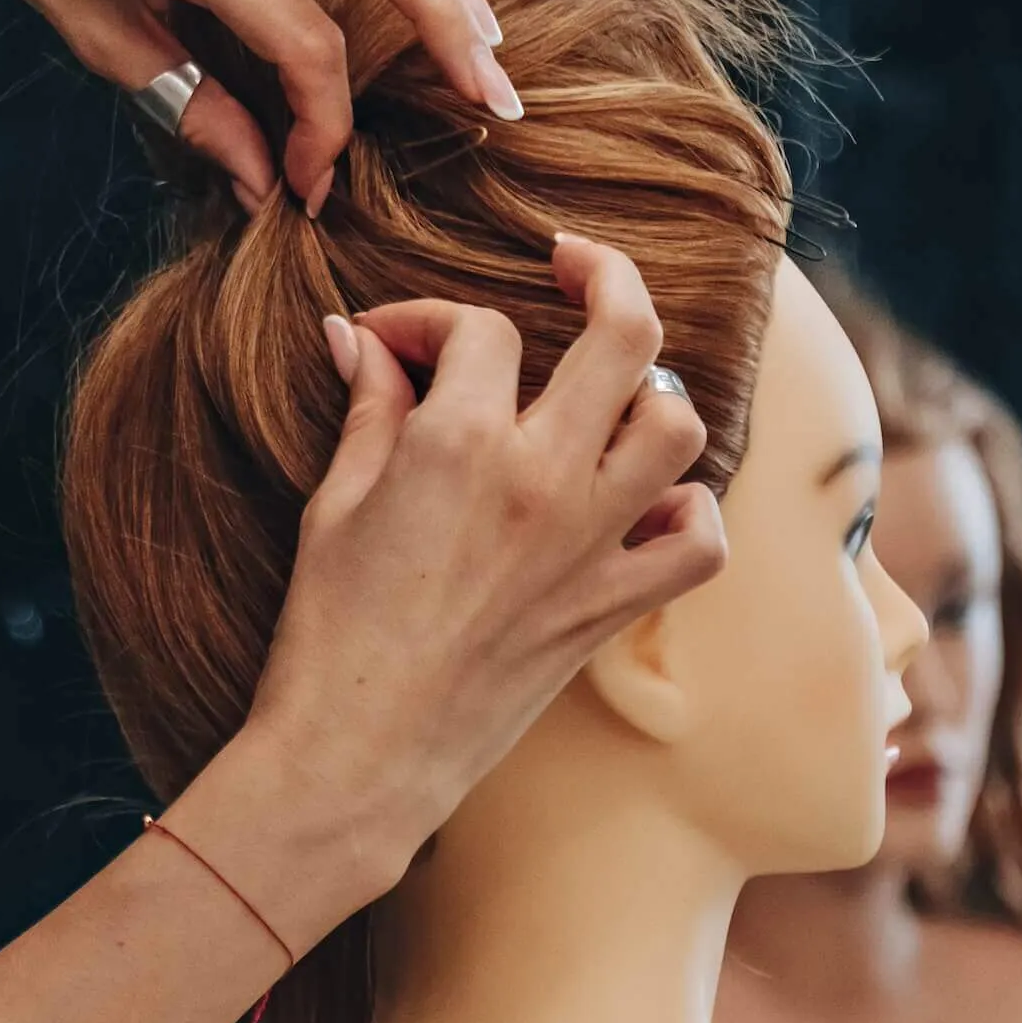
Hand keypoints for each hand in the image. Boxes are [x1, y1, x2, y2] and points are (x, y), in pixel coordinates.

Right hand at [218, 237, 727, 929]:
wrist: (353, 757)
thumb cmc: (324, 633)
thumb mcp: (331, 505)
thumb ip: (367, 409)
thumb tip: (359, 339)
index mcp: (460, 442)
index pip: (480, 328)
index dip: (431, 319)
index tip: (391, 345)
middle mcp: (541, 479)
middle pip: (624, 333)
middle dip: (603, 275)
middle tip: (573, 265)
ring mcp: (588, 545)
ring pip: (678, 427)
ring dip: (650, 396)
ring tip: (606, 398)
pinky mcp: (608, 610)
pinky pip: (697, 542)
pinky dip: (685, 514)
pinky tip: (642, 505)